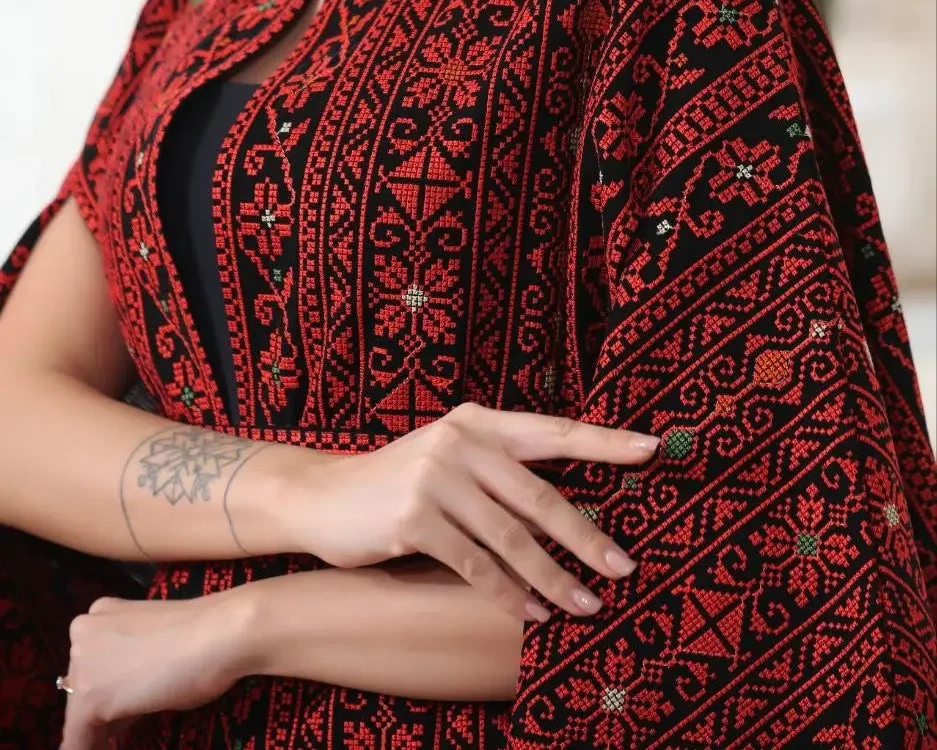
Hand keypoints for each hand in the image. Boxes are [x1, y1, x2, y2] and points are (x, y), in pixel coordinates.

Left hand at [59, 591, 246, 749]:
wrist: (217, 633)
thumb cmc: (202, 632)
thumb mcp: (155, 642)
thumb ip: (131, 661)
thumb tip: (124, 699)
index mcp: (100, 613)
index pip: (93, 663)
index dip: (108, 689)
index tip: (122, 711)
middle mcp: (82, 632)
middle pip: (82, 685)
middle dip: (102, 710)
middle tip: (127, 727)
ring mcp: (82, 666)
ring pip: (80, 713)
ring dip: (99, 732)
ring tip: (119, 740)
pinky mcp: (89, 700)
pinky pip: (78, 739)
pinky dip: (88, 749)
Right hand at [291, 401, 658, 623]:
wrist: (324, 496)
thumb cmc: (399, 482)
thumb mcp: (450, 460)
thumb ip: (500, 472)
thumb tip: (567, 514)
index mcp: (478, 422)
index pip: (553, 431)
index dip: (604, 441)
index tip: (653, 449)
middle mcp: (460, 442)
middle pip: (541, 496)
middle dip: (587, 537)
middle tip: (625, 568)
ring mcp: (436, 478)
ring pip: (512, 538)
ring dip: (554, 578)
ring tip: (587, 607)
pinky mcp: (414, 518)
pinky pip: (476, 565)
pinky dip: (510, 594)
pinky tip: (534, 615)